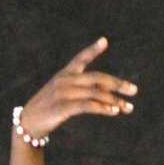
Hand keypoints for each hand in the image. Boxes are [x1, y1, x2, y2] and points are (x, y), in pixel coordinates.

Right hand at [17, 37, 137, 141]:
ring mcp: (63, 93)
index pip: (80, 58)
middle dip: (118, 84)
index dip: (93, 50)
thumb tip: (107, 95)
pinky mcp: (62, 108)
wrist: (28, 124)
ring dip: (114, 100)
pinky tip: (114, 111)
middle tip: (134, 90)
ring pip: (95, 93)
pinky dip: (102, 108)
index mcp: (65, 74)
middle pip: (97, 78)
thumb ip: (81, 92)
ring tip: (128, 107)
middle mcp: (65, 80)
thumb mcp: (63, 96)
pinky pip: (87, 105)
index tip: (104, 41)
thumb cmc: (48, 110)